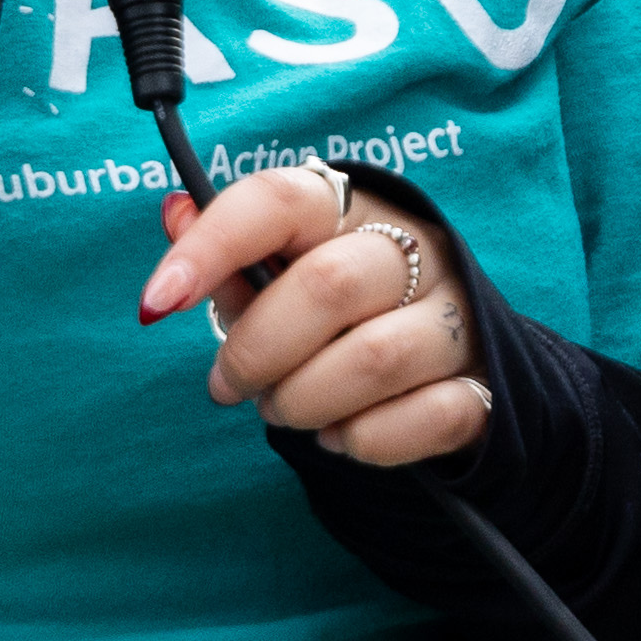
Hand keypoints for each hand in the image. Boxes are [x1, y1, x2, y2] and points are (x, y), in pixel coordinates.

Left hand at [140, 163, 491, 467]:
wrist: (452, 364)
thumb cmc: (343, 314)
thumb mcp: (283, 280)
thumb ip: (232, 258)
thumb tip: (173, 213)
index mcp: (357, 210)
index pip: (280, 200)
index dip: (212, 245)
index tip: (156, 302)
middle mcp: (419, 250)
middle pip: (327, 286)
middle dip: (256, 352)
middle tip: (230, 385)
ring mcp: (459, 316)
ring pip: (373, 360)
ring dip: (303, 401)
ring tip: (285, 408)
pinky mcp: (484, 384)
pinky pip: (422, 418)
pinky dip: (363, 440)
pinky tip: (341, 434)